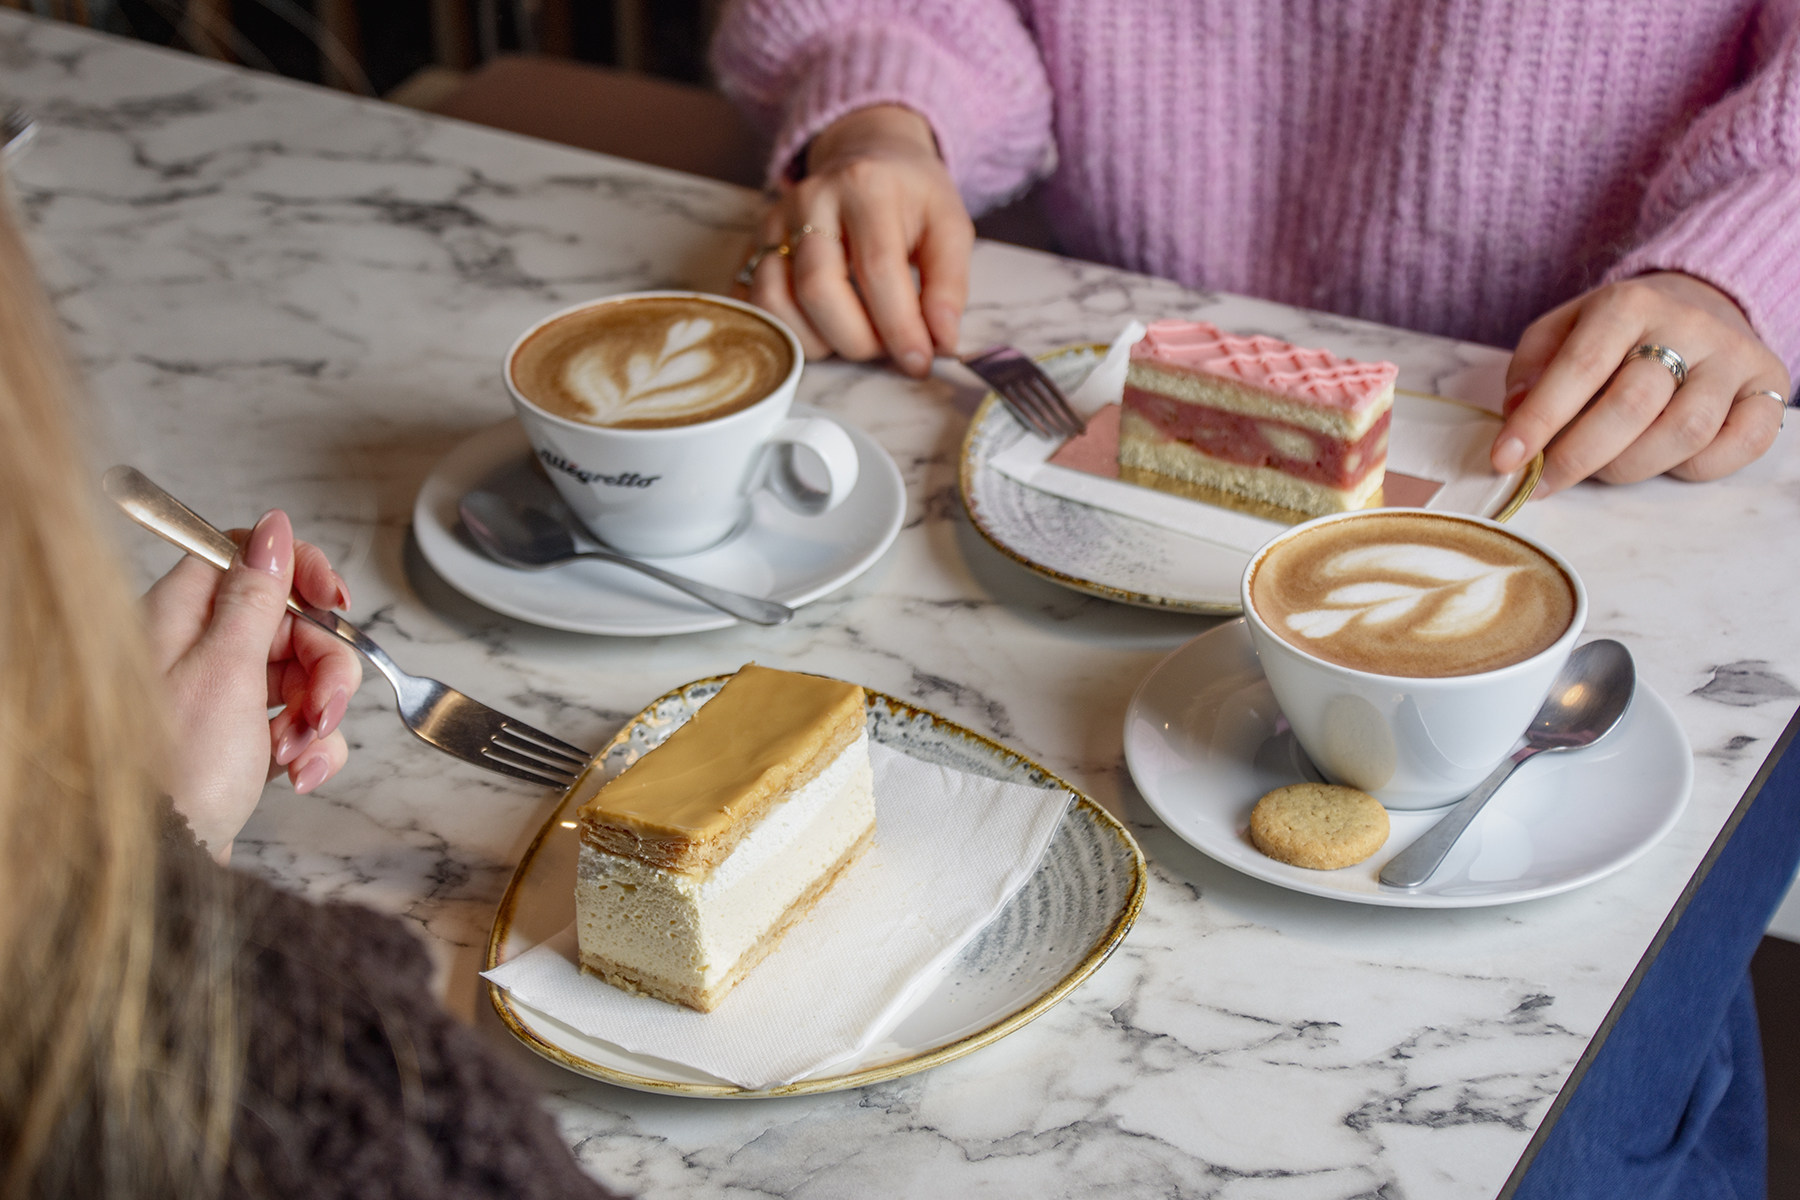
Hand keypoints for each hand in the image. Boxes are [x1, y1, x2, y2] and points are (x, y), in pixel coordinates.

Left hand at [142, 509, 361, 861]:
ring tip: (299, 752)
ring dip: (320, 712)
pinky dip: (312, 746)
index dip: (299, 571)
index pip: (248, 555)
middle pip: (291, 621)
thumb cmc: (175, 775)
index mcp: (180, 616)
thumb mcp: (225, 672)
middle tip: (323, 706)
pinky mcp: (241, 740)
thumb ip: (257, 595)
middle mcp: (198, 650)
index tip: (333, 601)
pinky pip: (299, 722)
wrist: (162, 867)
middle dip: (325, 664)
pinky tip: (297, 773)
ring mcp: (221, 697)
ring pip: (303, 673)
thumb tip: (275, 528)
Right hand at [734, 104, 973, 377]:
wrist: (866, 153)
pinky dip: (787, 332)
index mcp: (866, 187)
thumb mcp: (949, 226)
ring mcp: (775, 222)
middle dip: (856, 340)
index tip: (919, 362)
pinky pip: (754, 304)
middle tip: (885, 349)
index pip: (877, 268)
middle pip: (817, 289)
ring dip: (817, 341)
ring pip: (775, 301)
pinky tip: (821, 331)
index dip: (899, 327)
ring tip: (854, 338)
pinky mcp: (755, 244)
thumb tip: (942, 342)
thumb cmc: (910, 196)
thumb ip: (949, 284)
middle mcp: (811, 199)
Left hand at [1492, 272, 1789, 494]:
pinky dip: (1693, 469)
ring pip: (1684, 433)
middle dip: (1578, 457)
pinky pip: (1737, 447)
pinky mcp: (1770, 387)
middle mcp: (1688, 325)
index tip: (1505, 461)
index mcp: (1629, 304)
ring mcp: (1735, 357)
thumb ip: (1532, 368)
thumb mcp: (1562, 330)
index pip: (1581, 368)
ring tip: (1601, 468)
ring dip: (1629, 467)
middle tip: (1546, 481)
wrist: (1700, 302)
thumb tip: (1518, 415)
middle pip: (1633, 406)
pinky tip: (1662, 461)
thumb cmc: (1617, 332)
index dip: (1539, 421)